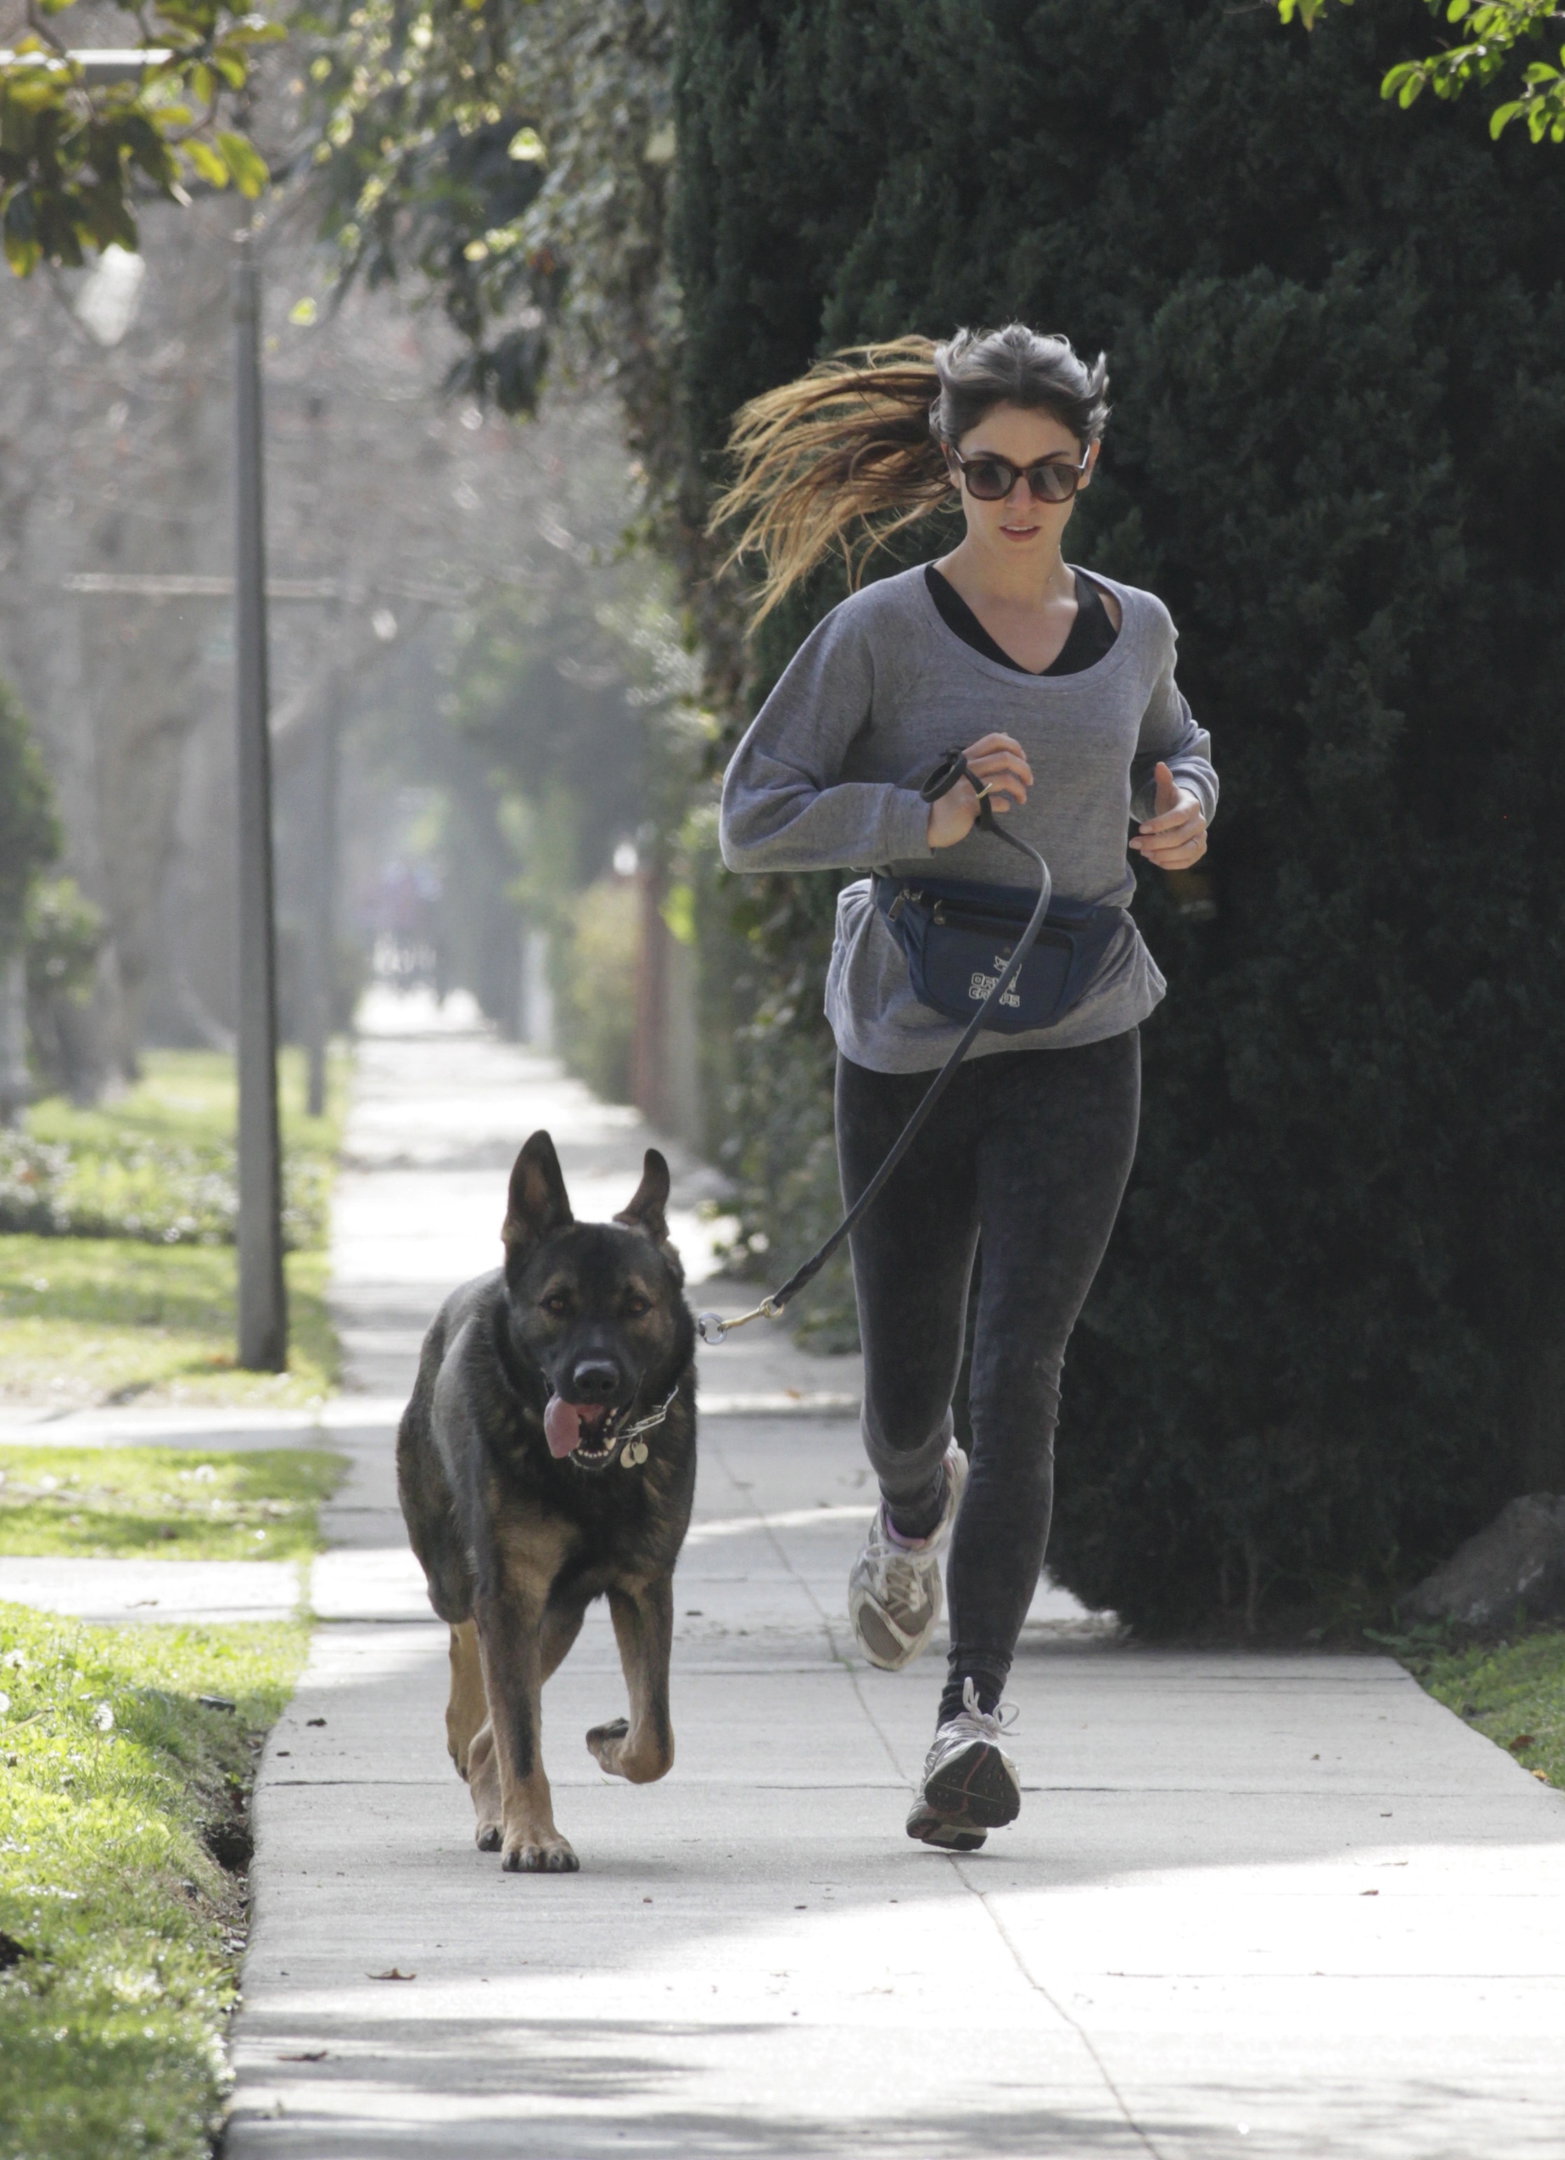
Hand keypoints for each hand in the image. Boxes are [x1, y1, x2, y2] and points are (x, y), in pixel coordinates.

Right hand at [926, 732, 1032, 848]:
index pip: (995, 739)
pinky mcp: (969, 805)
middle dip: (1024, 769)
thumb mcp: (963, 770)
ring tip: (1022, 799)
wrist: (930, 821)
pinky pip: (998, 802)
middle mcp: (967, 768)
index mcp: (967, 757)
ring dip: (1020, 790)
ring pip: (1006, 780)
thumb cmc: (952, 796)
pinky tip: (1004, 807)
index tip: (1022, 759)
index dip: (1015, 746)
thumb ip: (983, 754)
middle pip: (1005, 758)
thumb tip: (1006, 734)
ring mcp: (967, 786)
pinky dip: (1007, 805)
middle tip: (1029, 781)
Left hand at [1130, 761, 1206, 868]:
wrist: (1185, 815)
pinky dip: (1170, 864)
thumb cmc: (1172, 802)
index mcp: (1192, 806)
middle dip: (1155, 843)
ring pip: (1186, 852)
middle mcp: (1200, 823)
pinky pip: (1187, 862)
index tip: (1140, 829)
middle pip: (1180, 837)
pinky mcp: (1199, 851)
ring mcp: (1201, 838)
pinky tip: (1154, 859)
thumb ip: (1164, 779)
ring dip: (1163, 855)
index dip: (1160, 824)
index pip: (1178, 816)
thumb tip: (1159, 765)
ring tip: (1144, 853)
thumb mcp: (1167, 790)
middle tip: (1135, 844)